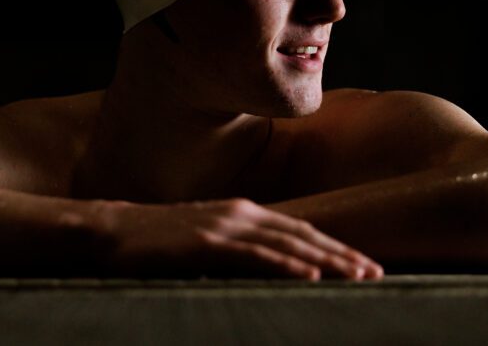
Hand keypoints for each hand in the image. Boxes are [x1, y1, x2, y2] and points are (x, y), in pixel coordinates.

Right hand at [97, 197, 382, 280]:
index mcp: (243, 211)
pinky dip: (286, 264)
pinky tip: (309, 275)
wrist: (112, 230)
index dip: (334, 245)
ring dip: (326, 260)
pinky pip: (255, 255)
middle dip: (342, 253)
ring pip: (287, 243)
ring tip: (356, 276)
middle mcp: (241, 213)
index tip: (363, 263)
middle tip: (375, 272)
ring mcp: (224, 226)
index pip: (300, 229)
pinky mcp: (207, 243)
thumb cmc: (158, 240)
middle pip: (303, 233)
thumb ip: (239, 245)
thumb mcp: (207, 237)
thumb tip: (269, 264)